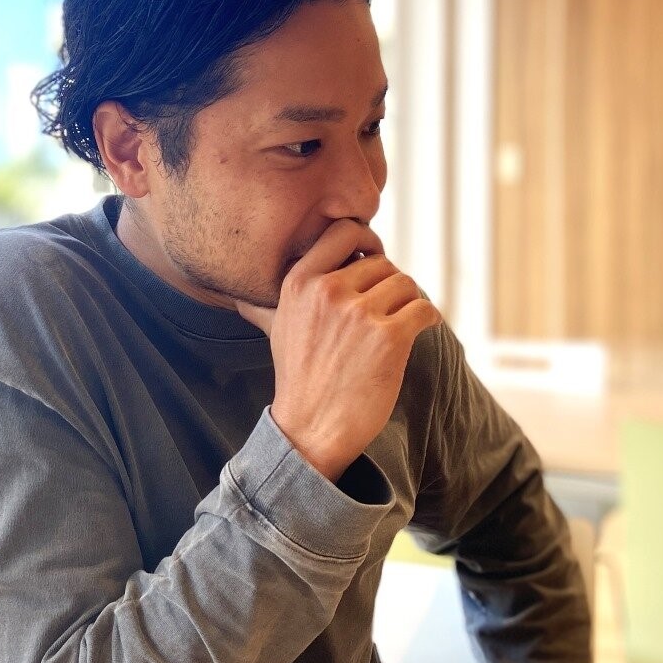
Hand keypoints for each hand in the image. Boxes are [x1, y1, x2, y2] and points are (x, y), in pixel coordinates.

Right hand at [235, 219, 440, 481]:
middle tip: (384, 311)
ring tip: (400, 323)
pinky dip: (429, 318)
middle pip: (383, 263)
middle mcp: (328, 291)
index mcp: (300, 282)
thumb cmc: (297, 380)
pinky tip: (421, 329)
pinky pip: (424, 309)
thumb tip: (233, 292)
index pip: (345, 231)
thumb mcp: (274, 331)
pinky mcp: (389, 338)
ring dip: (408, 302)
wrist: (311, 430)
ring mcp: (360, 314)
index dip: (367, 241)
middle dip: (388, 285)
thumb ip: (263, 304)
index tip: (372, 261)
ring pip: (406, 284)